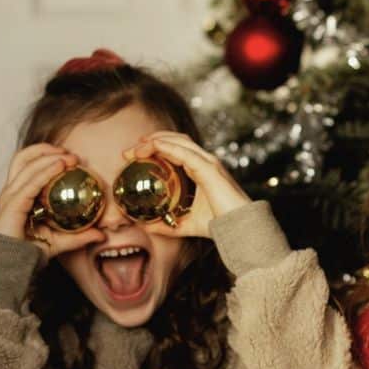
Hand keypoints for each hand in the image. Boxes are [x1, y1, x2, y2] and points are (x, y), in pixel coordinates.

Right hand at [0, 143, 105, 262]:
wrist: (14, 267)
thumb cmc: (31, 252)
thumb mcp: (61, 241)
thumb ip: (80, 236)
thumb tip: (102, 235)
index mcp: (20, 195)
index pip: (29, 165)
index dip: (47, 155)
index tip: (71, 156)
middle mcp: (12, 192)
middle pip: (25, 158)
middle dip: (48, 150)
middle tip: (72, 154)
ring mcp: (10, 197)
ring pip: (26, 165)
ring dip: (49, 156)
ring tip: (69, 157)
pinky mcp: (12, 204)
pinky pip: (30, 183)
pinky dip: (45, 171)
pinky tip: (60, 166)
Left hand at [123, 132, 250, 237]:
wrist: (239, 228)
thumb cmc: (219, 224)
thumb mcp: (185, 224)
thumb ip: (167, 225)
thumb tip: (145, 226)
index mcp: (201, 170)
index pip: (176, 149)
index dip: (156, 146)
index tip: (135, 154)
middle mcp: (205, 162)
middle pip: (176, 140)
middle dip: (151, 140)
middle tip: (130, 151)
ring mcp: (208, 163)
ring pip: (179, 141)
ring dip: (156, 140)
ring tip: (137, 148)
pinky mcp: (209, 168)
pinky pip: (185, 152)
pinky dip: (167, 146)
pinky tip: (153, 147)